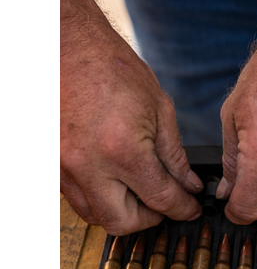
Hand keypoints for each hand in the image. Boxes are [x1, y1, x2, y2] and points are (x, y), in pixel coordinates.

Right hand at [60, 0, 202, 234]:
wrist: (69, 46)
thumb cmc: (113, 69)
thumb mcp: (159, 110)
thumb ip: (175, 156)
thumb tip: (189, 185)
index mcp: (122, 150)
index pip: (160, 199)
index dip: (183, 209)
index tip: (191, 209)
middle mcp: (89, 165)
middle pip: (122, 222)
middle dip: (149, 219)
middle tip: (165, 205)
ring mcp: (64, 167)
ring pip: (95, 215)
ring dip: (121, 212)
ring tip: (140, 193)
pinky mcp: (52, 164)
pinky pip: (77, 198)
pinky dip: (99, 198)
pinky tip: (116, 181)